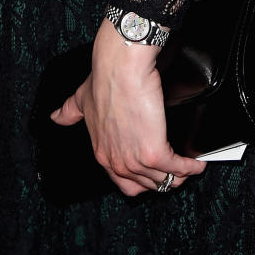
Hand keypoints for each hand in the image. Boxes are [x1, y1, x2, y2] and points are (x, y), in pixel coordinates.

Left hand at [51, 19, 204, 196]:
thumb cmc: (104, 79)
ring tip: (190, 165)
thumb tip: (55, 118)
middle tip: (176, 167)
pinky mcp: (155, 153)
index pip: (124, 184)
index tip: (154, 170)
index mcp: (102, 154)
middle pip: (148, 187)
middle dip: (164, 179)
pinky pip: (179, 170)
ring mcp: (135, 161)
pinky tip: (198, 162)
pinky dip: (192, 167)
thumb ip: (70, 111)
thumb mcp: (81, 99)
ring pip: (165, 181)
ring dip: (180, 175)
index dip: (142, 179)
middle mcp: (117, 163)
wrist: (120, 67)